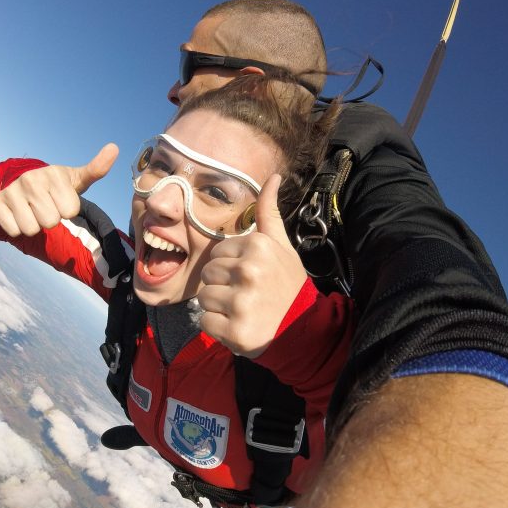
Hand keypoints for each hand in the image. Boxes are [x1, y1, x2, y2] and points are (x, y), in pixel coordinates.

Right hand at [0, 143, 117, 236]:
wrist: (21, 183)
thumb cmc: (55, 186)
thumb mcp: (76, 179)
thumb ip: (96, 168)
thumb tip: (115, 148)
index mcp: (53, 174)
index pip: (70, 210)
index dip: (67, 209)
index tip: (60, 199)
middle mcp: (31, 179)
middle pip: (50, 221)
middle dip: (50, 218)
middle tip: (46, 206)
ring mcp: (12, 190)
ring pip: (31, 229)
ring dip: (34, 225)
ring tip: (32, 211)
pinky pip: (13, 231)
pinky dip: (17, 228)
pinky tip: (18, 214)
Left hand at [197, 174, 306, 357]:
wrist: (304, 329)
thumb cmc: (288, 284)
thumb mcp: (282, 246)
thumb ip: (269, 213)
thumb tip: (273, 176)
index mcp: (257, 246)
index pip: (217, 252)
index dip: (230, 266)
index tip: (250, 277)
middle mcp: (248, 271)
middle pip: (207, 274)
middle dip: (222, 285)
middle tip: (247, 295)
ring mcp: (240, 302)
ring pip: (203, 298)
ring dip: (219, 307)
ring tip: (243, 310)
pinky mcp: (234, 331)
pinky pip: (205, 322)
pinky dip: (218, 328)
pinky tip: (238, 325)